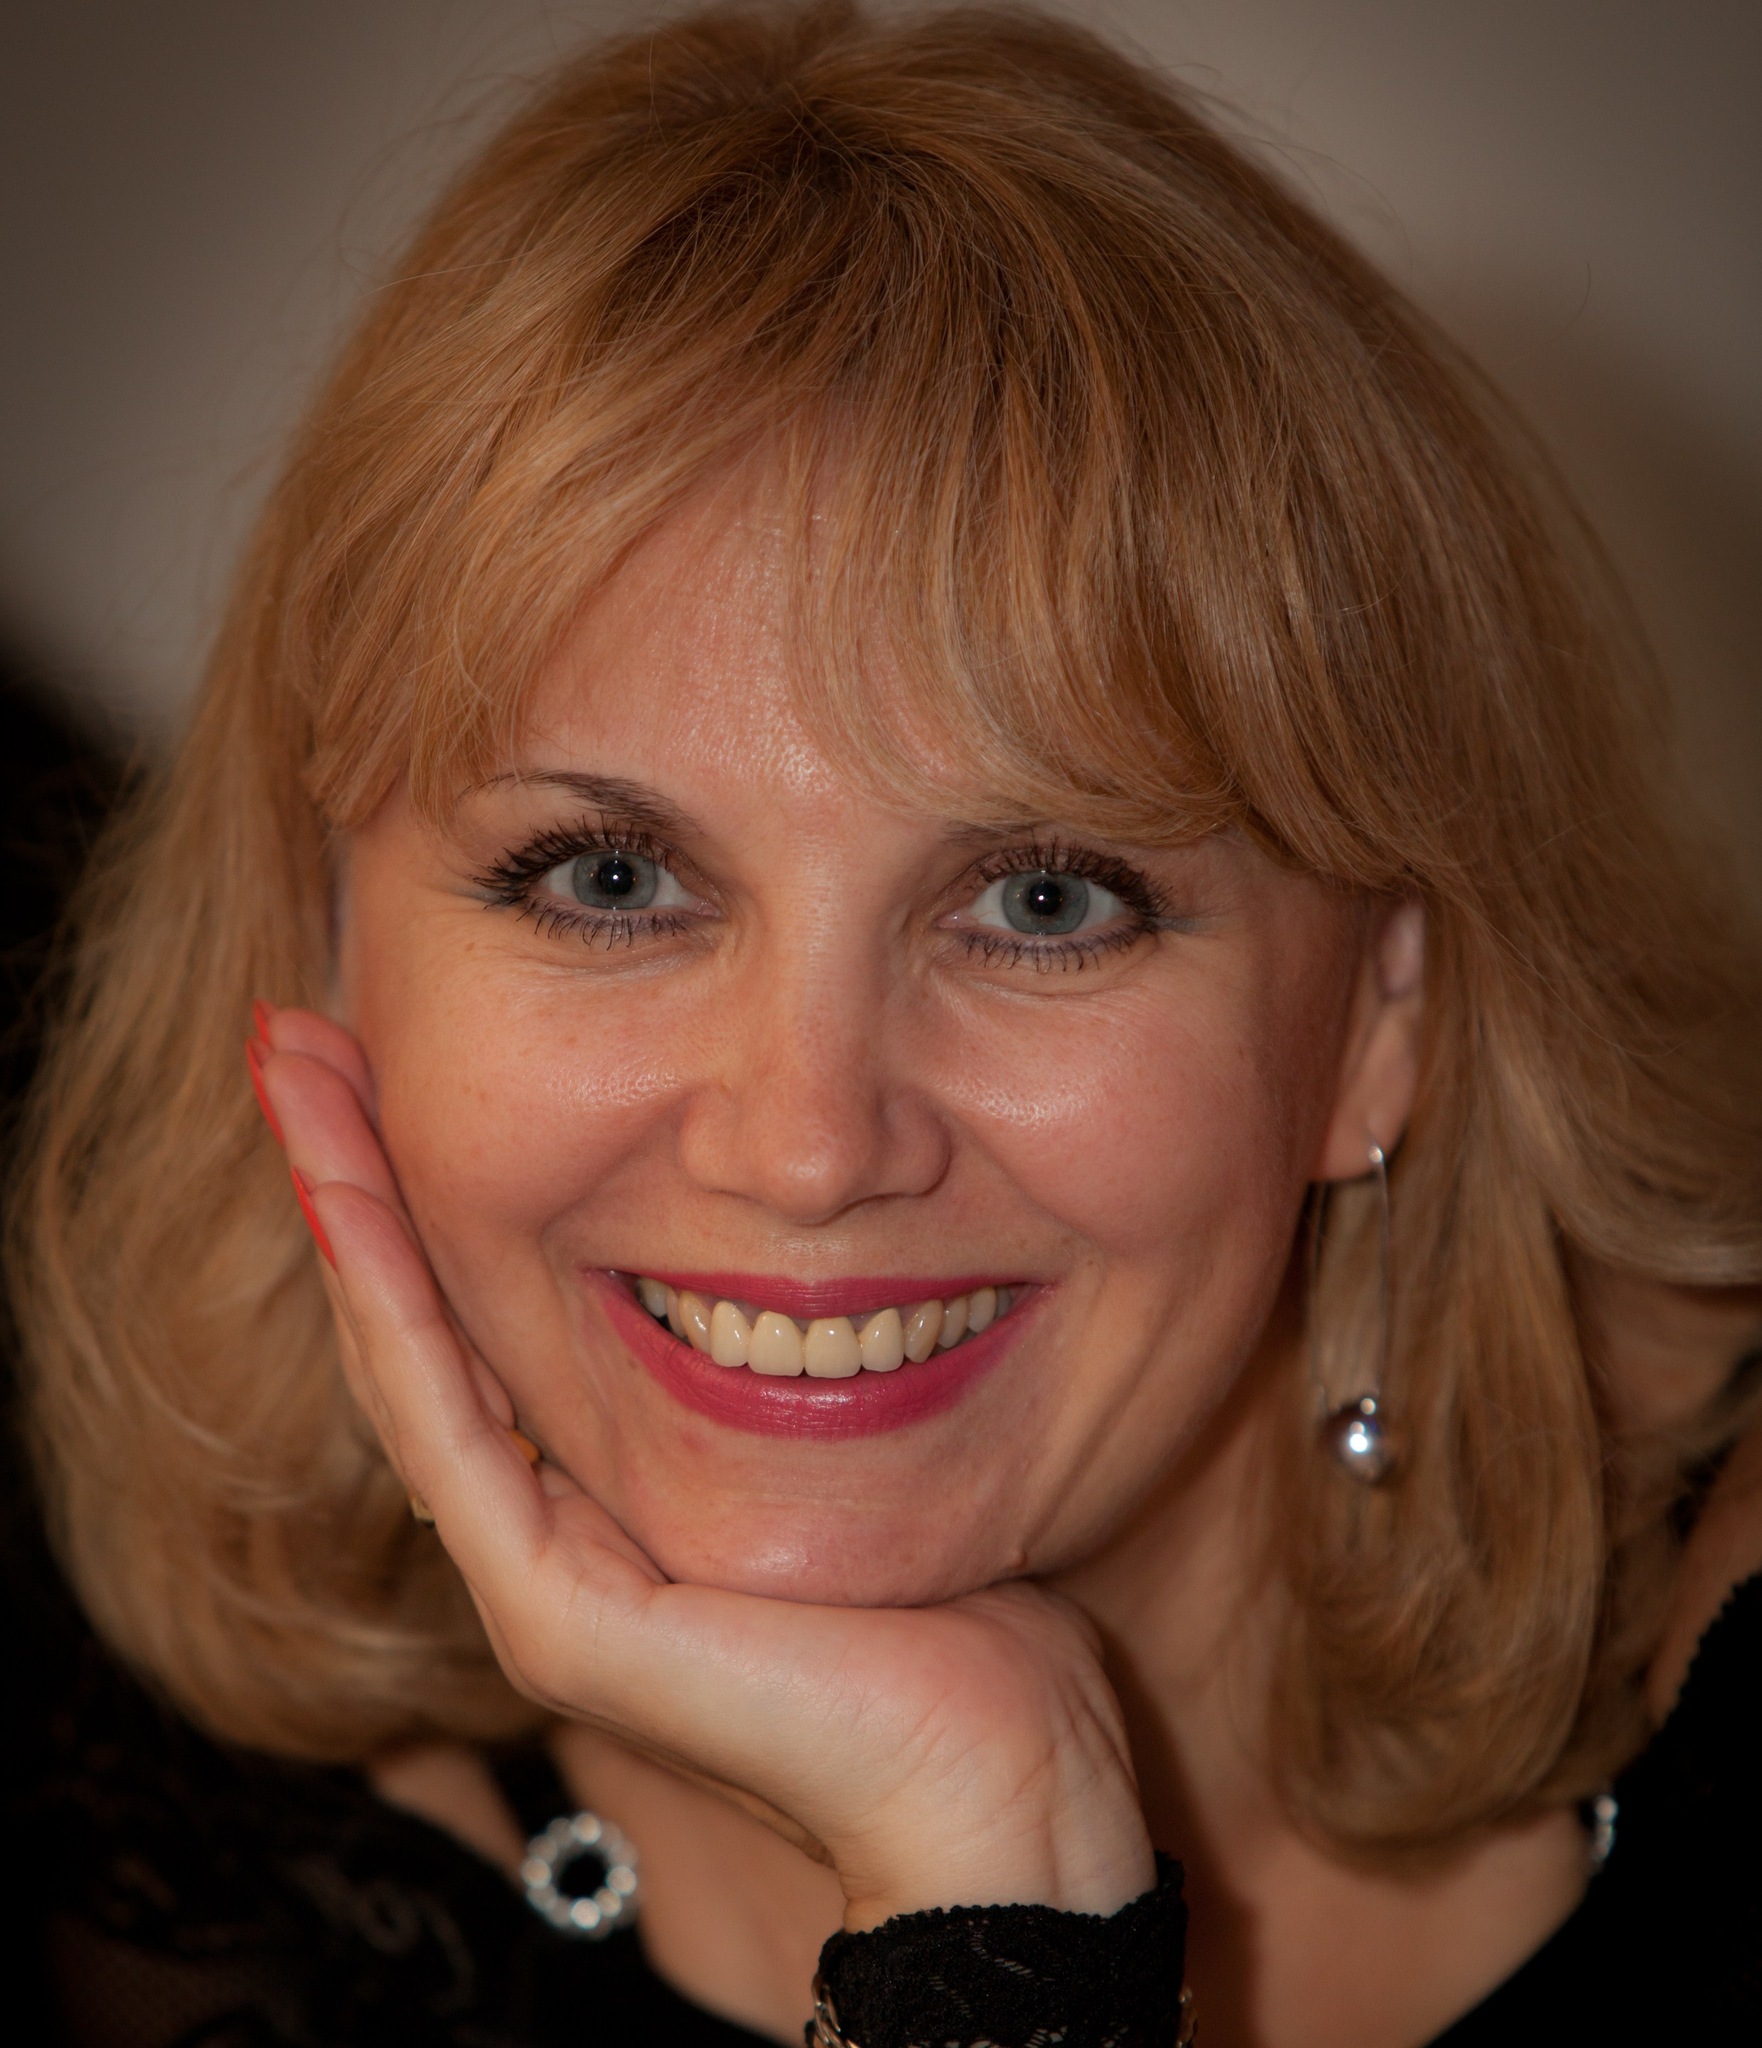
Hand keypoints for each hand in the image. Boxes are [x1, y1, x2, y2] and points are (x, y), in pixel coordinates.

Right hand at [254, 1006, 1155, 1929]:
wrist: (993, 1770)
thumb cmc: (957, 1605)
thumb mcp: (857, 1429)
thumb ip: (793, 1352)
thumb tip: (803, 1227)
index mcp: (607, 1495)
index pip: (482, 1320)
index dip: (420, 1192)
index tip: (379, 1055)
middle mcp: (551, 1532)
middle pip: (422, 1325)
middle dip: (354, 1174)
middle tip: (294, 1036)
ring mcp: (539, 1583)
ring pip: (409, 1363)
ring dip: (344, 1211)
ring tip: (291, 1072)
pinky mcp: (556, 1619)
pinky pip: (456, 1436)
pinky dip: (396, 1307)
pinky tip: (352, 1195)